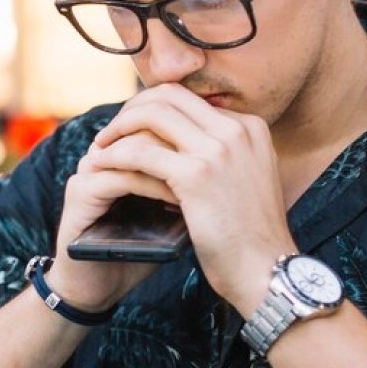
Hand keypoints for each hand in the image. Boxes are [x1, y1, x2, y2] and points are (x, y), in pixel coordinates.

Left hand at [69, 85, 292, 313]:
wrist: (267, 271)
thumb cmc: (252, 237)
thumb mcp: (246, 180)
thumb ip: (224, 157)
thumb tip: (183, 146)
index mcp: (249, 127)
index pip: (190, 100)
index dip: (154, 110)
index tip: (132, 128)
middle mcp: (236, 130)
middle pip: (169, 96)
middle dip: (132, 109)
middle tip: (110, 132)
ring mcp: (218, 150)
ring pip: (151, 116)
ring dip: (118, 129)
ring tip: (100, 147)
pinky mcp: (197, 175)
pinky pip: (140, 153)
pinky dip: (114, 156)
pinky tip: (101, 167)